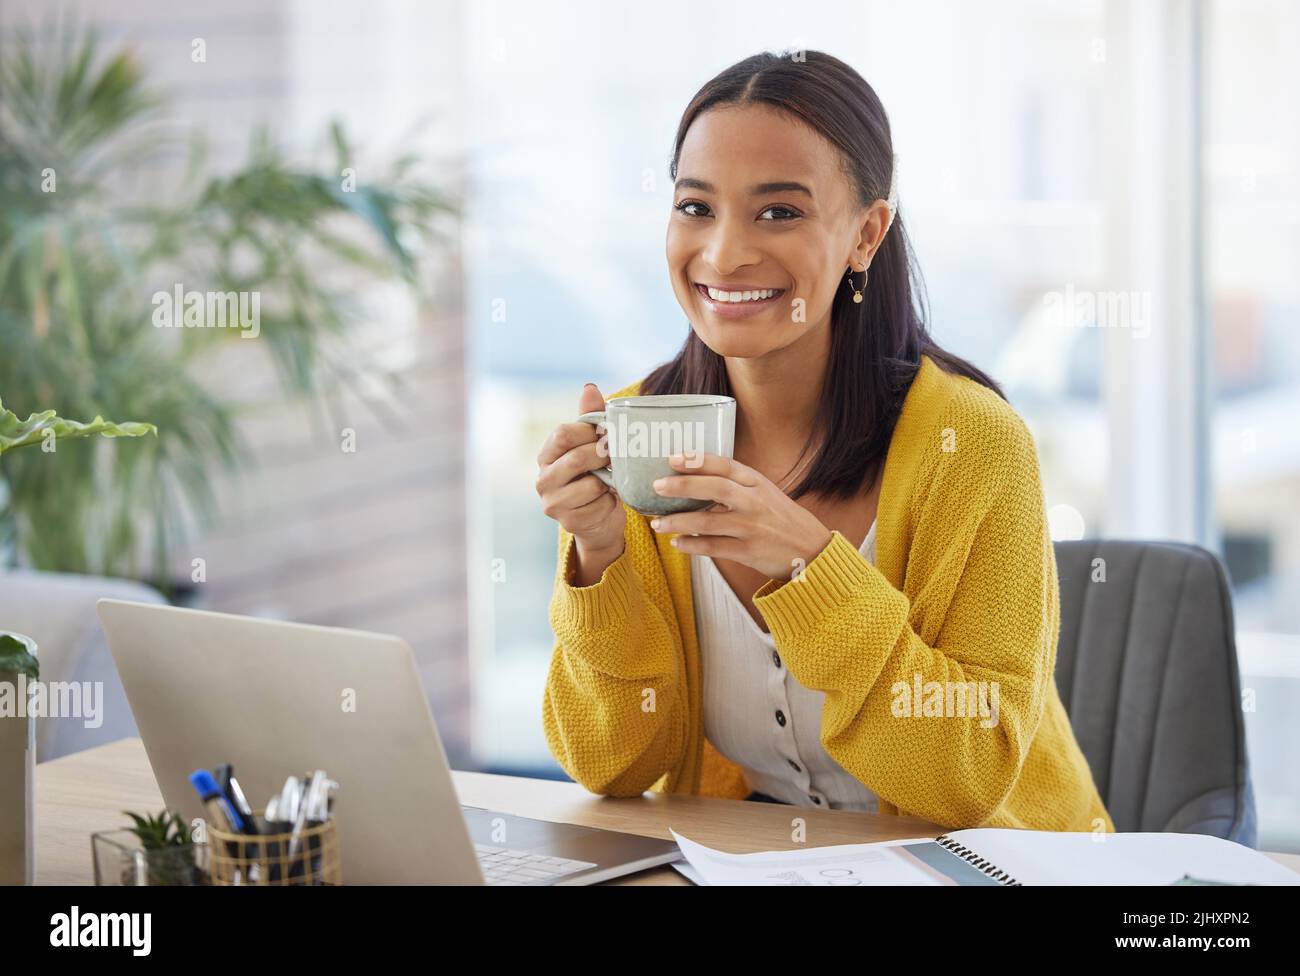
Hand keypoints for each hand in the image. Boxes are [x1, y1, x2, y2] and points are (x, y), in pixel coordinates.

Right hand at [535, 384, 625, 566]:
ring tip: (611, 480)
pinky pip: (599, 505)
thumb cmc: (595, 476)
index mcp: (546, 455)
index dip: (589, 432)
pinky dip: (610, 501)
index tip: (606, 434)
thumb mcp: (591, 446)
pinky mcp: (569, 522)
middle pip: (576, 458)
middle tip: (615, 456)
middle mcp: (543, 479)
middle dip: (602, 455)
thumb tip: (590, 388)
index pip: (563, 434)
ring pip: (591, 484)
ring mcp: (553, 503)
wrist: (599, 521)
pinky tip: (608, 500)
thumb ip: (590, 418)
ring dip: (608, 481)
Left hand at [648, 452, 833, 580]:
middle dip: (683, 485)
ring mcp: (751, 528)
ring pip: (708, 522)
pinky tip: (677, 543)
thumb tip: (695, 479)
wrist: (813, 550)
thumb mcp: (765, 493)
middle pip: (715, 489)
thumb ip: (737, 485)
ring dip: (679, 521)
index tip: (673, 458)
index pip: (725, 466)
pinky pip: (714, 548)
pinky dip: (693, 546)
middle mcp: (754, 502)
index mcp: (757, 483)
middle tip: (657, 486)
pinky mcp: (748, 552)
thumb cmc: (782, 519)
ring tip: (656, 522)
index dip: (698, 460)